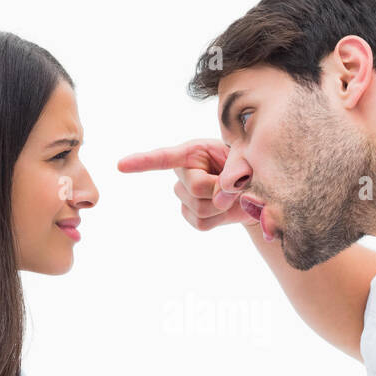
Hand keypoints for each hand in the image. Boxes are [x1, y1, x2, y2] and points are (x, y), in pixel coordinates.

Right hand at [118, 139, 256, 231]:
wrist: (254, 190)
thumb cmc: (248, 166)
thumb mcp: (246, 158)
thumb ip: (236, 171)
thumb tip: (220, 197)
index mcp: (192, 152)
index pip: (163, 158)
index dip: (142, 162)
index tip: (121, 166)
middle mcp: (183, 173)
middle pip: (195, 188)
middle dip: (219, 190)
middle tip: (236, 184)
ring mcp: (184, 196)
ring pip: (200, 209)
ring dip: (222, 207)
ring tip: (231, 196)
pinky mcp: (190, 215)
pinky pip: (201, 223)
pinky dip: (218, 220)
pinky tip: (223, 210)